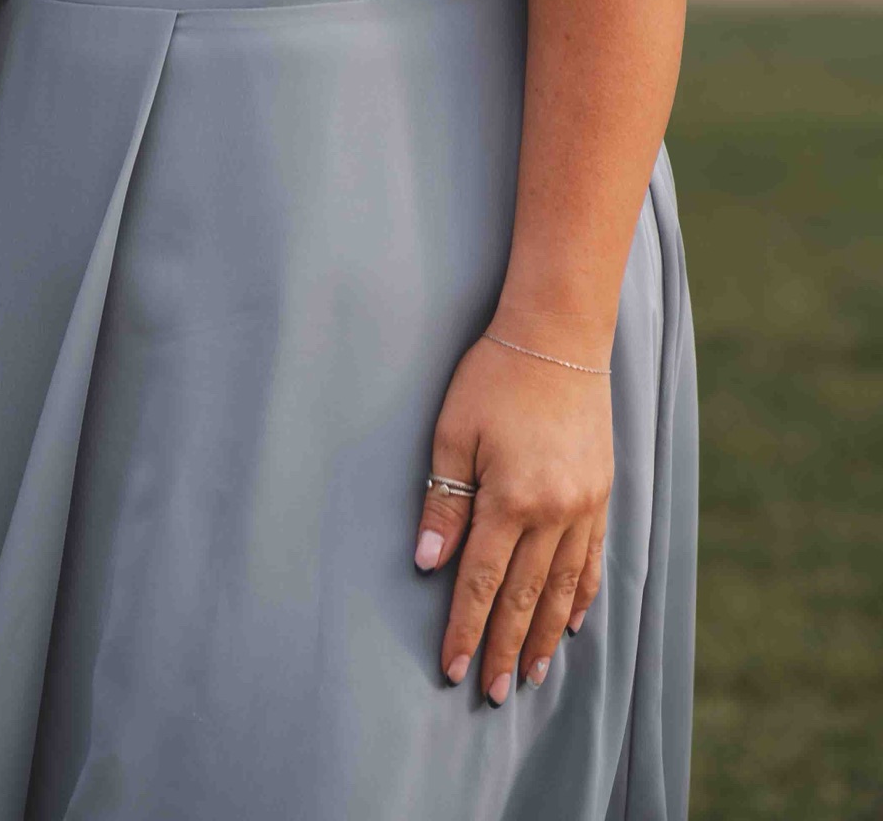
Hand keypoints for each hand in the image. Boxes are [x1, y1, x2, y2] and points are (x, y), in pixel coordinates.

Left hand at [415, 328, 612, 703]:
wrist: (558, 337)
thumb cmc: (494, 377)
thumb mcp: (453, 433)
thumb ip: (443, 502)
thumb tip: (429, 564)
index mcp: (511, 500)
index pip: (481, 582)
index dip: (463, 628)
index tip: (451, 669)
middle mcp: (554, 513)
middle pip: (525, 598)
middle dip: (502, 648)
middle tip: (490, 693)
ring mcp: (584, 507)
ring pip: (563, 589)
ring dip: (543, 637)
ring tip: (529, 676)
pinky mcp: (601, 495)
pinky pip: (592, 560)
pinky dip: (581, 598)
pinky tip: (571, 625)